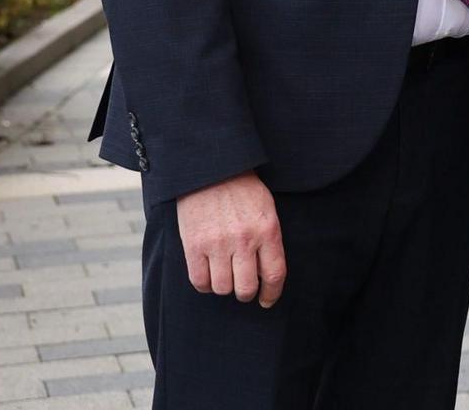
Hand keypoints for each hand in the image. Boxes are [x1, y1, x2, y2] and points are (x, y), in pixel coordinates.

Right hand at [176, 171, 285, 306]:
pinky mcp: (194, 245)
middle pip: (246, 288)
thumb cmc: (243, 190)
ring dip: (224, 287)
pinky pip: (199, 281)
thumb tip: (265, 274)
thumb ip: (269, 240)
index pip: (274, 274)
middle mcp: (244, 240)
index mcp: (267, 230)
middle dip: (246, 293)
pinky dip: (204, 284)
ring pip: (222, 288)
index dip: (272, 294)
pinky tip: (208, 274)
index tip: (267, 300)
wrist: (212, 169)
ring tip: (224, 275)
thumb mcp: (267, 210)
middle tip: (243, 288)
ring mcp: (217, 244)